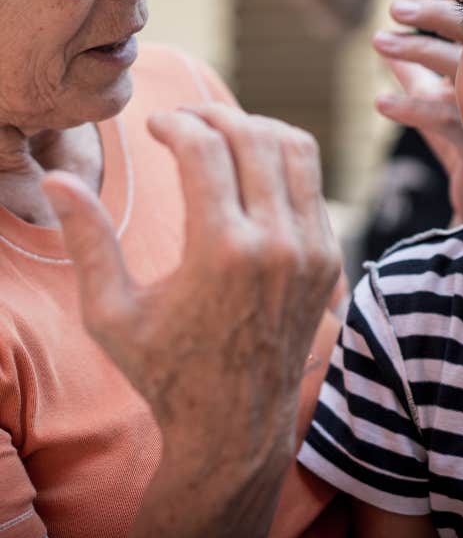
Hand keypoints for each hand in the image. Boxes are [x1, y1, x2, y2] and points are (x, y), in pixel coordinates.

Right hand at [42, 104, 341, 537]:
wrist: (236, 423)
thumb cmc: (166, 371)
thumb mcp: (112, 313)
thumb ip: (88, 240)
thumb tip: (56, 178)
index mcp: (221, 253)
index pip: (205, 148)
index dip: (175, 123)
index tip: (154, 127)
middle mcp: (276, 245)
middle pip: (253, 136)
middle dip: (214, 115)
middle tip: (185, 122)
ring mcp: (312, 250)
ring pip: (296, 149)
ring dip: (257, 128)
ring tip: (222, 135)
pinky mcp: (330, 258)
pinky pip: (312, 183)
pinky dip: (283, 162)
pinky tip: (251, 171)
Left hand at [373, 0, 462, 223]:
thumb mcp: (434, 101)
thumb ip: (413, 73)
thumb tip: (383, 43)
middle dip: (431, 13)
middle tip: (394, 6)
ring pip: (456, 70)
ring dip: (415, 52)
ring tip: (377, 42)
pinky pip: (445, 118)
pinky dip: (412, 108)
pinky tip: (381, 102)